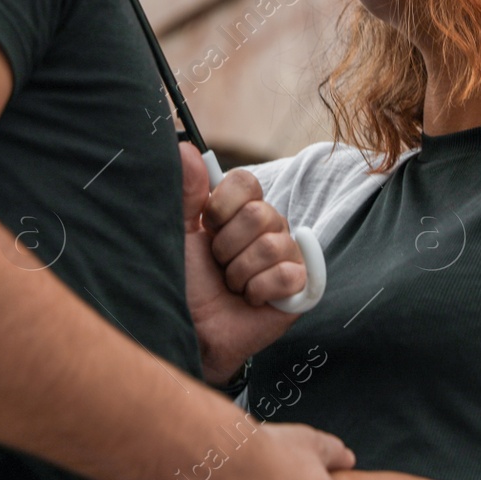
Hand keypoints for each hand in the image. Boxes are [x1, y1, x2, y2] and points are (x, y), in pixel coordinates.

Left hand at [180, 143, 306, 384]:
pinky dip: (260, 291)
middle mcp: (268, 227)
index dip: (224, 206)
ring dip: (240, 273)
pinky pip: (287, 274)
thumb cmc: (185, 284)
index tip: (207, 227)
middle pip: (258, 214)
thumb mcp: (180, 235)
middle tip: (219, 266)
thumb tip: (185, 148)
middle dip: (227, 247)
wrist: (192, 331)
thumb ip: (186, 193)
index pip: (247, 181)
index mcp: (240, 210)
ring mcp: (287, 255)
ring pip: (271, 245)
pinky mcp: (299, 285)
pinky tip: (251, 300)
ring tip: (232, 286)